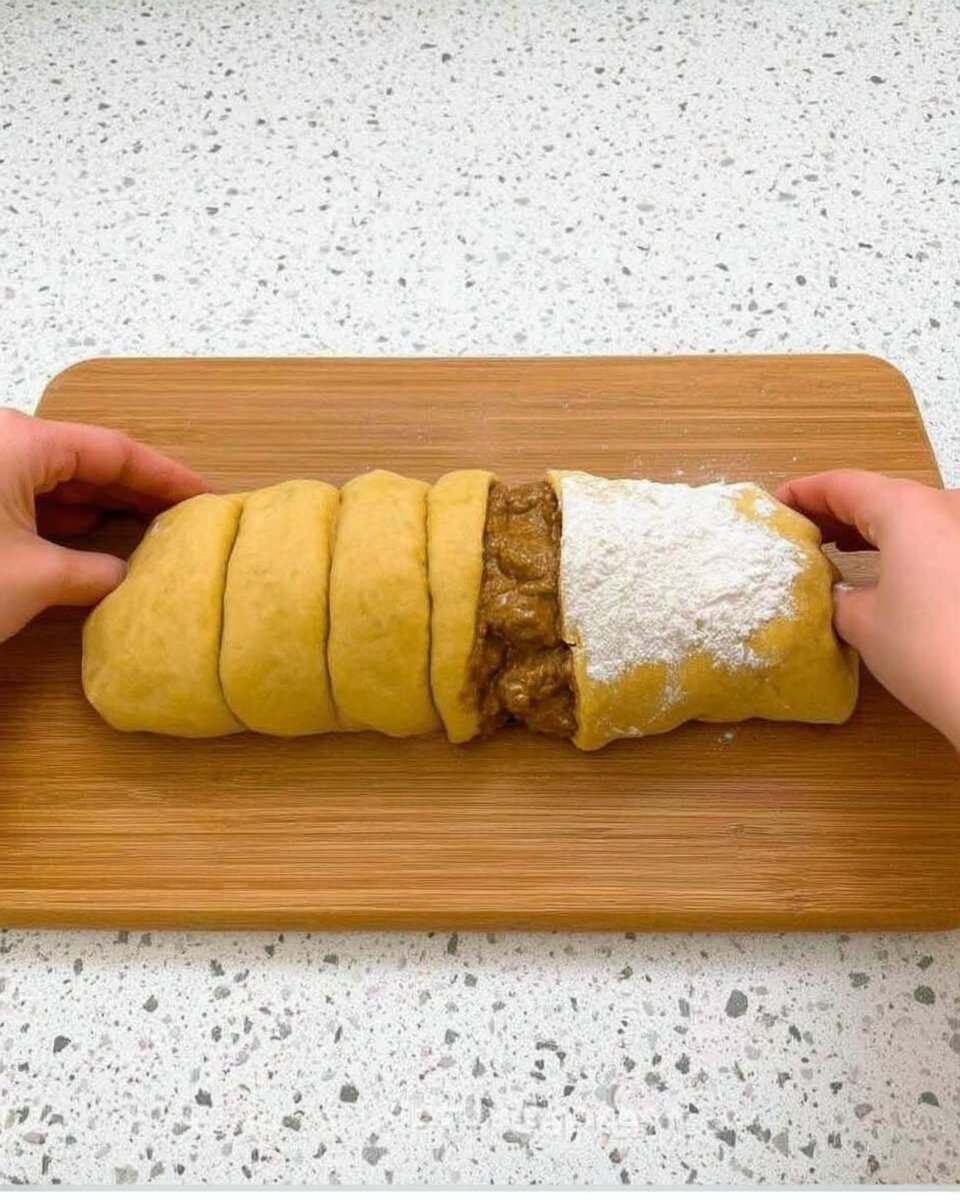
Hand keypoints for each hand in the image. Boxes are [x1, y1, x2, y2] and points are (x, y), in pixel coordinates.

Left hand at [0, 408, 206, 642]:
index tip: (203, 494)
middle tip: (181, 518)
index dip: (165, 476)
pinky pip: (24, 499)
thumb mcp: (34, 579)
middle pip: (84, 460)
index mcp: (18, 441)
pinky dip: (59, 521)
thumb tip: (128, 577)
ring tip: (146, 534)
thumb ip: (94, 574)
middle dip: (133, 492)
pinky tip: (89, 544)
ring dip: (97, 508)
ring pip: (53, 480)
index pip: (114, 450)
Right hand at [777, 469, 959, 748]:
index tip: (774, 507)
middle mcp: (947, 506)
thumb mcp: (862, 623)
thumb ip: (837, 595)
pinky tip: (887, 570)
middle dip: (836, 511)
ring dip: (873, 529)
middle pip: (881, 496)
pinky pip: (937, 538)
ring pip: (913, 517)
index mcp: (908, 509)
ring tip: (836, 549)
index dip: (803, 492)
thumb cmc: (928, 649)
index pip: (843, 485)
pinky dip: (905, 546)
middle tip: (800, 533)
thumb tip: (835, 591)